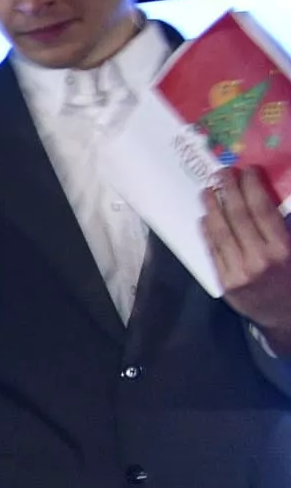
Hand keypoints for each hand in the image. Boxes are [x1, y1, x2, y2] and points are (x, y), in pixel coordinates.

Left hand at [204, 167, 290, 347]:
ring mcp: (240, 272)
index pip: (262, 210)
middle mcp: (260, 259)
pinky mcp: (226, 284)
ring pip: (221, 233)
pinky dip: (208, 233)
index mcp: (283, 249)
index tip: (246, 171)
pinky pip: (214, 253)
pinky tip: (205, 218)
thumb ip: (282, 228)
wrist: (286, 317)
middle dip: (229, 191)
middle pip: (239, 217)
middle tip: (221, 173)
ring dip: (213, 209)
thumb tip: (266, 196)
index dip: (252, 187)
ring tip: (207, 191)